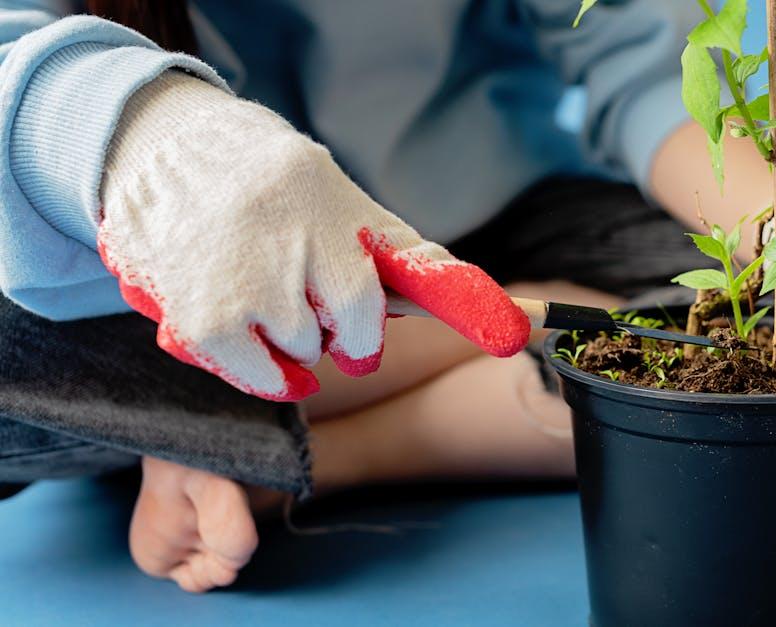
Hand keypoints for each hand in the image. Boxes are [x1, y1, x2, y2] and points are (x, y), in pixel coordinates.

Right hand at [97, 72, 528, 400]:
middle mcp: (286, 245)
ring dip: (300, 343)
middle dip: (341, 328)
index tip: (505, 333)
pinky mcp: (203, 319)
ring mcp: (242, 285)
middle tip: (319, 305)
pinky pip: (259, 375)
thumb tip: (476, 299)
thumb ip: (404, 252)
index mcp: (329, 209)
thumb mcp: (345, 203)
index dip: (433, 316)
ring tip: (270, 299)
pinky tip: (270, 355)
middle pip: (347, 329)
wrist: (170, 154)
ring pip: (305, 351)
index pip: (388, 283)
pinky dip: (272, 376)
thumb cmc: (279, 192)